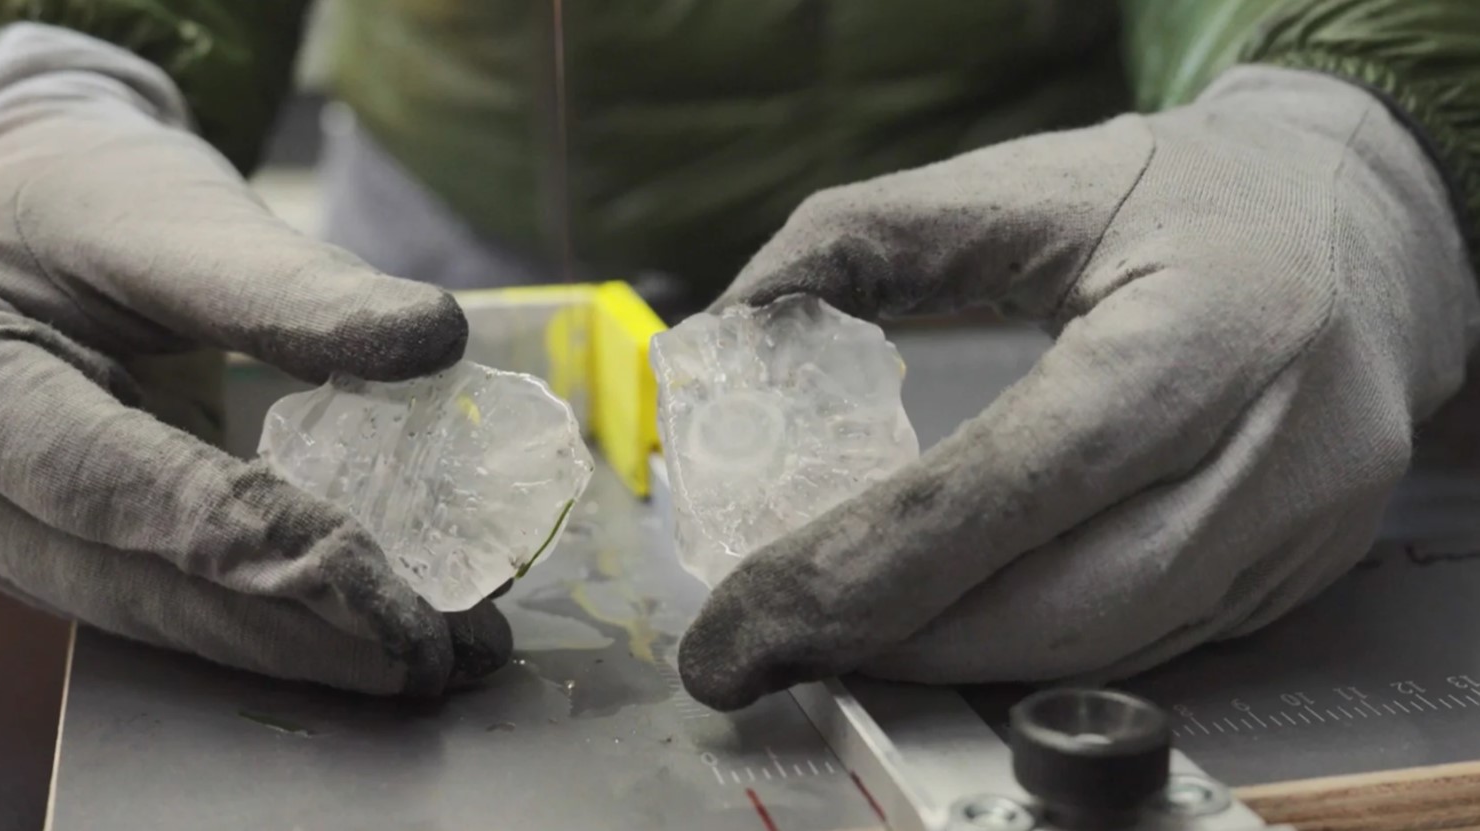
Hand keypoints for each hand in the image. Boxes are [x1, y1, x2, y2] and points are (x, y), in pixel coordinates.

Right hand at [0, 24, 509, 694]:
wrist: (13, 198)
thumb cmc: (82, 189)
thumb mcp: (174, 211)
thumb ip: (291, 285)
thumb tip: (434, 336)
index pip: (93, 479)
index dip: (236, 536)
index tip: (370, 580)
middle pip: (114, 579)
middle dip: (278, 628)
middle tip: (420, 658)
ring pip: (133, 611)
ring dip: (279, 644)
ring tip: (415, 657)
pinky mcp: (18, 551)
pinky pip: (140, 598)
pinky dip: (251, 619)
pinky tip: (355, 632)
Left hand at [678, 66, 1479, 709]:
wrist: (1365, 224)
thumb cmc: (1184, 197)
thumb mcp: (1024, 184)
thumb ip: (860, 239)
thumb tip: (730, 327)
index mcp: (1202, 326)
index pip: (1012, 480)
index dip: (865, 566)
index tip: (745, 616)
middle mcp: (1276, 441)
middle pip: (1064, 599)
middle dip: (895, 642)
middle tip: (770, 646)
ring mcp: (1301, 523)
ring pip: (1108, 646)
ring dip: (954, 664)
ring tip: (835, 641)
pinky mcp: (1297, 570)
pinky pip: (1149, 643)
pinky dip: (1031, 651)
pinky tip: (944, 632)